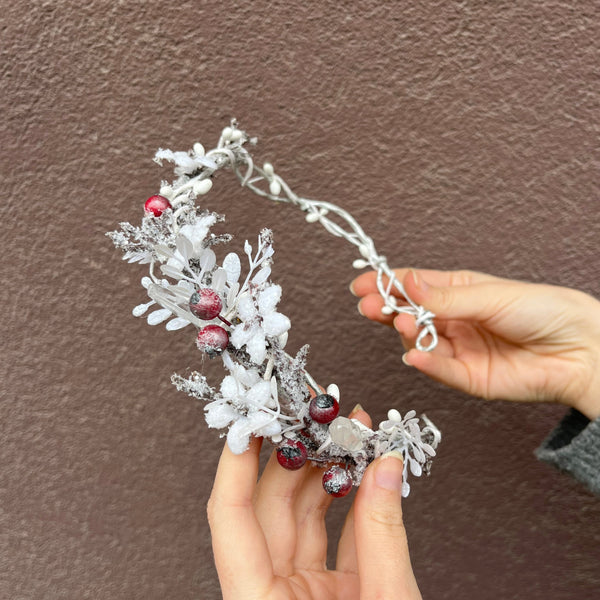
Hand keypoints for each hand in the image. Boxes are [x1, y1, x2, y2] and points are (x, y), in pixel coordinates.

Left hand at [207, 407, 421, 599]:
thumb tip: (384, 466)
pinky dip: (352, 502)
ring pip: (302, 516)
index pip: (230, 518)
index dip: (235, 464)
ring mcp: (301, 596)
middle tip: (318, 415)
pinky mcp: (331, 595)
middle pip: (270, 507)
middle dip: (297, 454)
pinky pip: (335, 537)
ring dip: (325, 472)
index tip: (250, 421)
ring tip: (349, 434)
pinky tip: (365, 471)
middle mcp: (272, 598)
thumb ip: (383, 533)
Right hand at [352, 269, 599, 419]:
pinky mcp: (468, 378)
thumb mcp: (488, 295)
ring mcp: (458, 350)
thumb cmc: (542, 310)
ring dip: (405, 332)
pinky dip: (425, 363)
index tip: (363, 282)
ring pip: (419, 342)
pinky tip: (413, 353)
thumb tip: (406, 282)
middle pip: (409, 315)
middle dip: (386, 308)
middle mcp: (453, 321)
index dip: (387, 284)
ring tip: (401, 321)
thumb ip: (443, 297)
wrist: (581, 348)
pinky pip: (440, 370)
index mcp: (458, 293)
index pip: (414, 287)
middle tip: (368, 304)